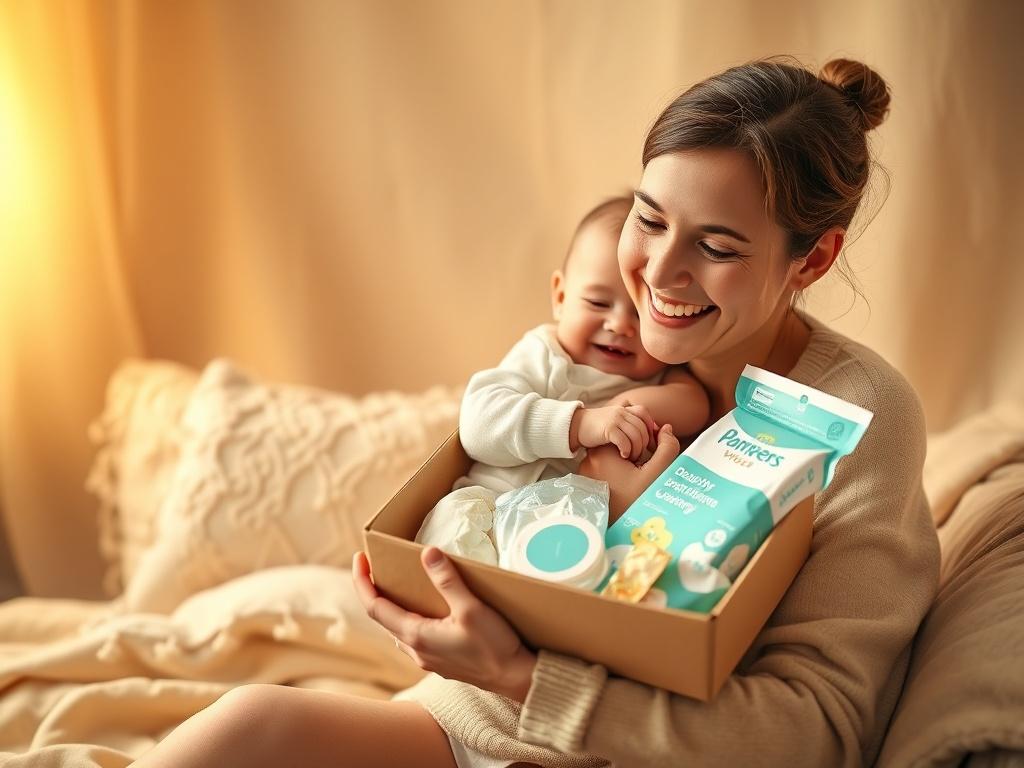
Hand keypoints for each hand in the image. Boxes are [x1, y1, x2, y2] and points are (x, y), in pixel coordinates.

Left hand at [352, 547, 536, 702]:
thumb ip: (447, 581)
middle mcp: (415, 650)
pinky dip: (408, 617)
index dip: (363, 582)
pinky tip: (423, 610)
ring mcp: (427, 658)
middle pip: (382, 617)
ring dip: (391, 606)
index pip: (375, 606)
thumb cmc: (494, 646)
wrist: (515, 679)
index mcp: (416, 635)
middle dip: (374, 590)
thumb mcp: (471, 609)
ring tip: (396, 584)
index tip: (359, 558)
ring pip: (397, 628)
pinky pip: (413, 637)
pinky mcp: (440, 661)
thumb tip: (427, 553)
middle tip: (374, 566)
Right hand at [572, 403, 658, 460]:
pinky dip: (627, 450)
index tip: (648, 444)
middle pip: (643, 428)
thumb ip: (628, 424)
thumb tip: (647, 436)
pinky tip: (624, 456)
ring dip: (636, 450)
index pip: (645, 415)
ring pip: (636, 436)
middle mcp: (622, 412)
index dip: (650, 429)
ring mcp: (615, 419)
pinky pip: (624, 440)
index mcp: (625, 409)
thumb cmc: (596, 428)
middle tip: (641, 455)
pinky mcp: (608, 429)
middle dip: (645, 444)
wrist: (574, 426)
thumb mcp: (614, 422)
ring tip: (632, 458)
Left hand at [578, 424, 679, 520]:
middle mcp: (588, 462)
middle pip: (616, 446)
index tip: (646, 460)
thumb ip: (667, 447)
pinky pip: (603, 472)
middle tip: (641, 472)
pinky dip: (615, 476)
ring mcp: (585, 475)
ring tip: (634, 481)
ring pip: (610, 459)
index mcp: (602, 454)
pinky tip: (626, 488)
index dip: (640, 444)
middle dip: (631, 454)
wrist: (625, 531)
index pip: (624, 435)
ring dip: (624, 465)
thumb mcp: (659, 473)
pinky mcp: (586, 486)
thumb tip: (665, 428)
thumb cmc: (641, 502)